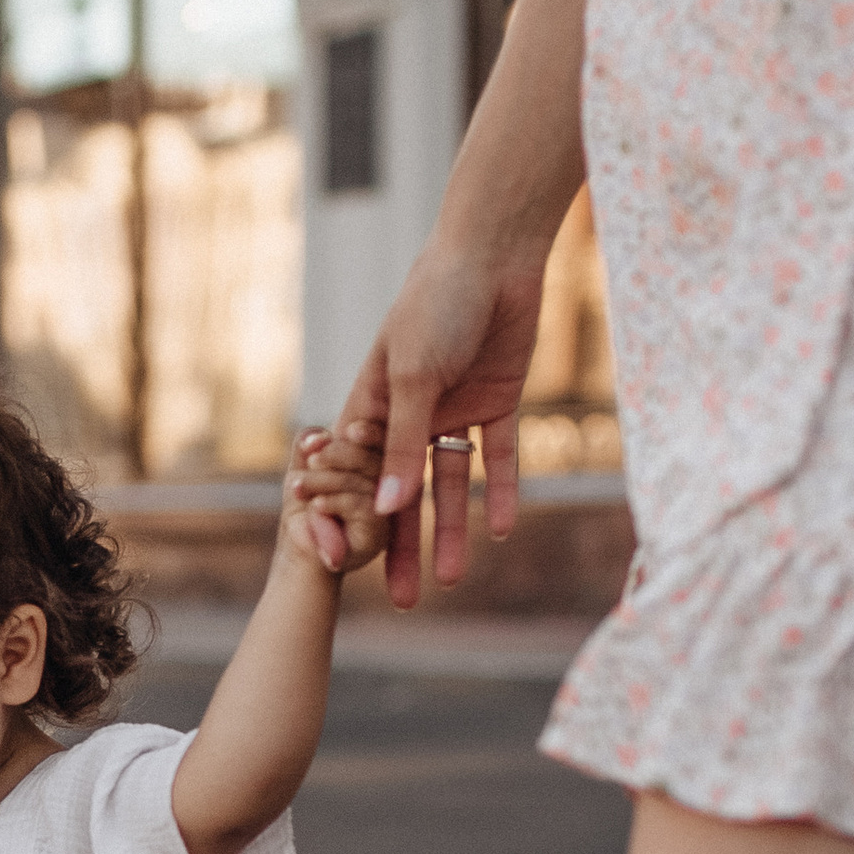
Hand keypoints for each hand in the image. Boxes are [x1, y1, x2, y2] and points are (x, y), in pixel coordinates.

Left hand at [283, 418, 392, 577]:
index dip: (367, 431)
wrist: (297, 554)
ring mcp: (388, 509)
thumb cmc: (302, 505)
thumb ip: (310, 444)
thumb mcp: (303, 465)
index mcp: (377, 459)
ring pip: (368, 481)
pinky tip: (316, 505)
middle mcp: (391, 483)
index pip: (382, 438)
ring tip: (298, 487)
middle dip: (339, 455)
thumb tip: (318, 437)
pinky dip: (335, 502)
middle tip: (311, 461)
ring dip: (327, 481)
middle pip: (379, 457)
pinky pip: (363, 506)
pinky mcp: (379, 532)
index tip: (344, 429)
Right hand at [340, 228, 551, 606]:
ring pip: (449, 483)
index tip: (351, 570)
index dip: (354, 521)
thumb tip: (386, 511)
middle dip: (401, 545)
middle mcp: (409, 411)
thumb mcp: (412, 378)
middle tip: (402, 600)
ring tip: (450, 581)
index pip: (357, 475)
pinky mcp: (499, 400)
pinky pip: (498, 456)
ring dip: (450, 530)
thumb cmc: (435, 303)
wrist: (495, 252)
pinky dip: (500, 489)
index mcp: (372, 403)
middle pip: (403, 492)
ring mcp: (454, 408)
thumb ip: (401, 446)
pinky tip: (501, 530)